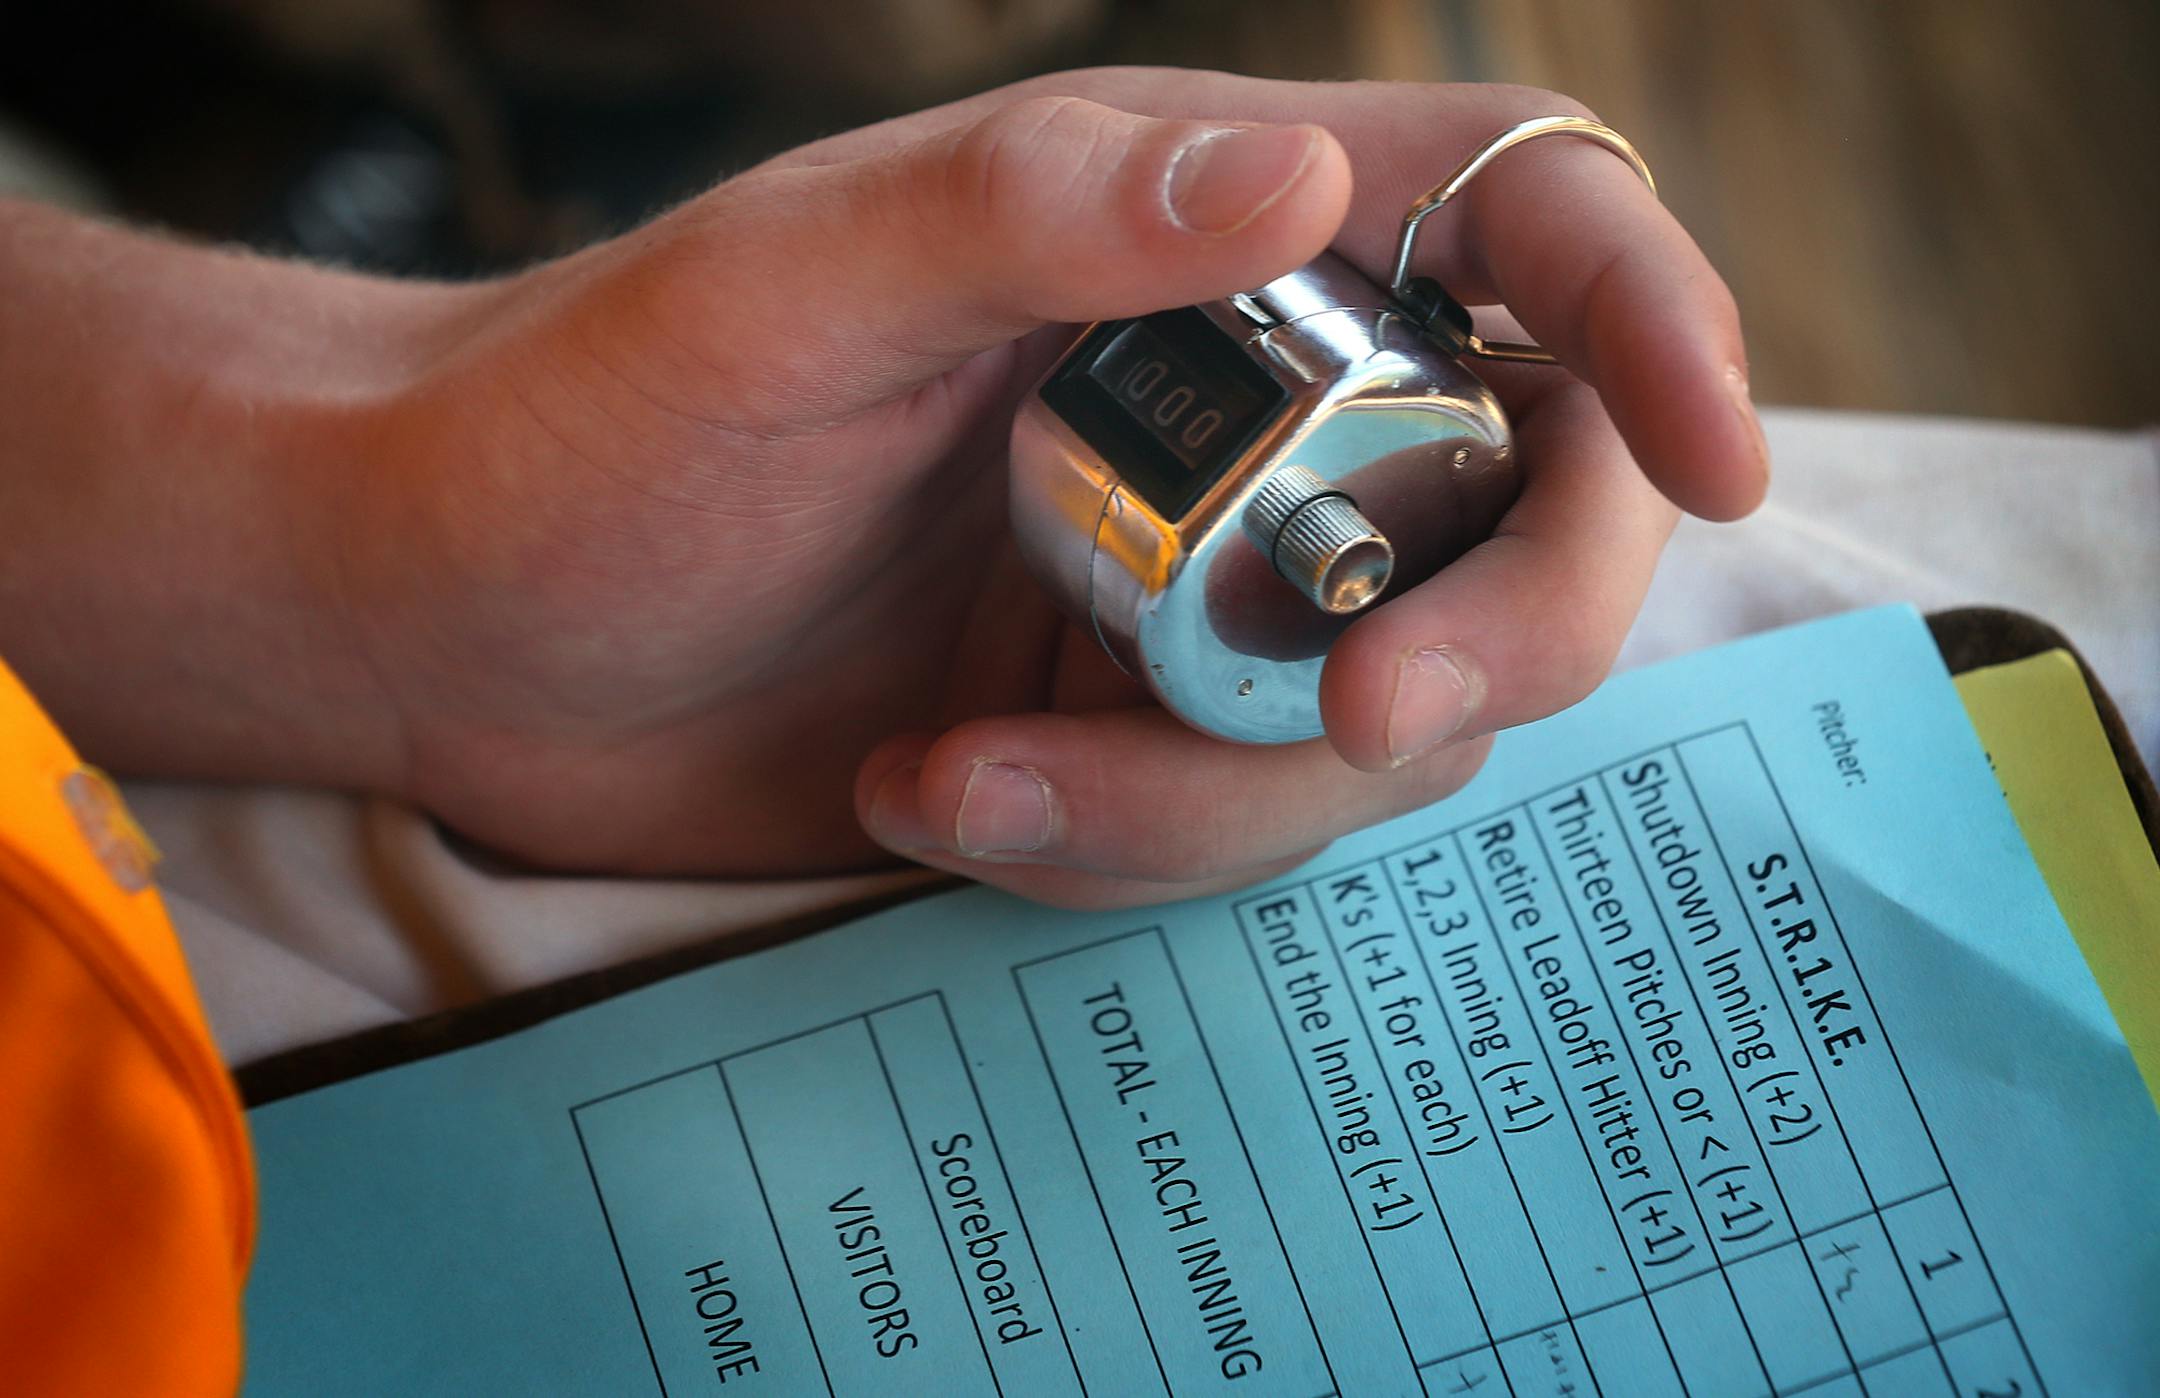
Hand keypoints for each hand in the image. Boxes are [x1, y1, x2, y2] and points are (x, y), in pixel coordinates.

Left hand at [0, 71, 1765, 906]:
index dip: (1661, 316)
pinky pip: (1244, 821)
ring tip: (975, 782)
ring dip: (1217, 789)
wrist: (470, 618)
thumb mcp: (796, 284)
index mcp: (1204, 229)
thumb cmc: (596, 410)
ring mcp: (1209, 581)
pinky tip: (942, 802)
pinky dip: (1124, 846)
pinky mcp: (1145, 727)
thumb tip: (1304, 168)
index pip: (1525, 221)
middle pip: (1530, 508)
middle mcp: (1251, 403)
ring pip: (1387, 711)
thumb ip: (1039, 211)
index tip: (1718, 452)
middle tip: (1352, 713)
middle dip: (1491, 633)